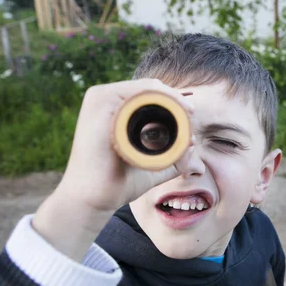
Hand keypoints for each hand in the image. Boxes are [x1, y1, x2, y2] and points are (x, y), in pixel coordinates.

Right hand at [32, 79, 194, 260]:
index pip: (151, 94)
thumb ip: (172, 156)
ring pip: (148, 88)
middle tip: (192, 114)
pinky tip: (174, 111)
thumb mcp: (152, 165)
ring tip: (187, 113)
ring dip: (172, 98)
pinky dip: (159, 98)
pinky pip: (137, 91)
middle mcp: (106, 99)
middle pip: (151, 88)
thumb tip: (193, 145)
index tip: (192, 115)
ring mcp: (101, 98)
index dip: (175, 101)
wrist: (92, 198)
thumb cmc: (117, 183)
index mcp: (115, 109)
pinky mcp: (100, 101)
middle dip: (176, 98)